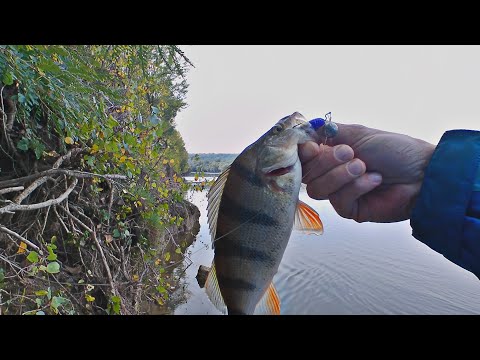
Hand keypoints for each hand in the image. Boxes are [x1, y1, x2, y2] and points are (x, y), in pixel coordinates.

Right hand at [299, 124, 435, 221]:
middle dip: (326, 162)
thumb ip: (329, 131)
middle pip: (307, 174)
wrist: (421, 173)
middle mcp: (331, 174)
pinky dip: (356, 188)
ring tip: (363, 167)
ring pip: (318, 189)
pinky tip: (374, 180)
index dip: (303, 154)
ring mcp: (339, 193)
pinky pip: (338, 201)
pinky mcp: (350, 210)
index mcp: (331, 154)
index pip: (302, 157)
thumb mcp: (358, 133)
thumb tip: (305, 129)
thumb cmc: (395, 150)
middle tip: (350, 153)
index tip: (312, 147)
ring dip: (340, 175)